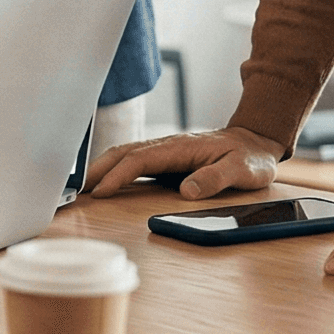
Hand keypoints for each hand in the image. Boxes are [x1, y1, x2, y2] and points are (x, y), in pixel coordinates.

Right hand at [82, 125, 285, 200]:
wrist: (256, 142)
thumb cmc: (250, 158)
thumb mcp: (242, 171)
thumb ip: (215, 179)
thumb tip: (187, 191)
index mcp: (181, 147)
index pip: (140, 159)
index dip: (118, 175)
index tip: (100, 191)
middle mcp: (168, 145)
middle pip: (124, 152)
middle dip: (98, 169)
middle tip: (77, 190)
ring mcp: (165, 150)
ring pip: (125, 154)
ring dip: (102, 167)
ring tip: (83, 187)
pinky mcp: (166, 158)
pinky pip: (134, 160)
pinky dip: (114, 168)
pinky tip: (105, 180)